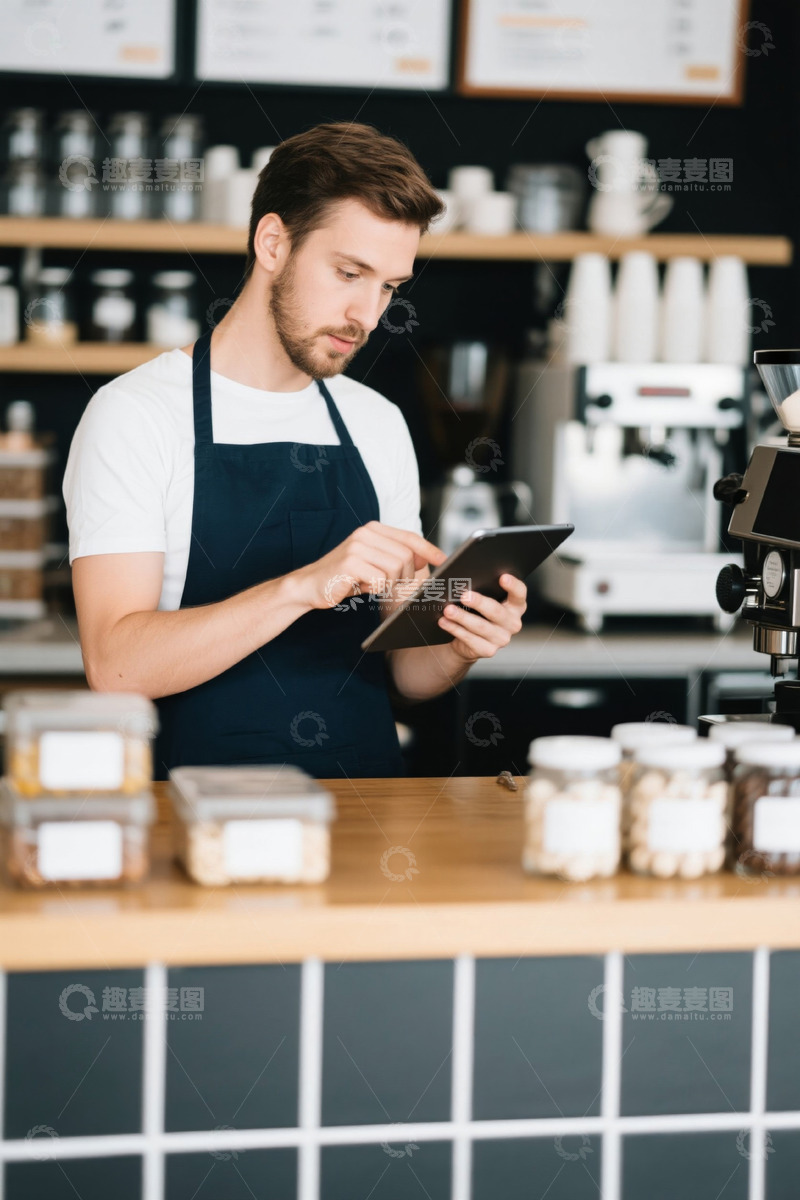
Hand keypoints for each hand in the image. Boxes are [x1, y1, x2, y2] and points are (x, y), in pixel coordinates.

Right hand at [296, 521, 446, 610]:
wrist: (309, 586)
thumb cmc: (344, 577)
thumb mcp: (373, 564)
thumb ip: (397, 558)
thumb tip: (427, 559)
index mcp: (372, 530)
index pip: (409, 537)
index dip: (429, 549)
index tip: (442, 560)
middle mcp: (365, 533)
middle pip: (407, 555)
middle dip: (406, 575)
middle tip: (391, 585)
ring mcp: (357, 546)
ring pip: (396, 567)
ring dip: (390, 583)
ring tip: (374, 585)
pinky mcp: (350, 563)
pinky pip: (381, 579)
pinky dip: (376, 588)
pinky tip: (363, 587)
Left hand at [437, 573, 526, 662]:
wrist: (465, 639)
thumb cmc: (473, 610)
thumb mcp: (479, 596)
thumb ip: (478, 585)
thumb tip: (457, 573)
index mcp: (515, 605)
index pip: (519, 593)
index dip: (513, 585)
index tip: (502, 577)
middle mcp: (512, 622)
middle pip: (497, 611)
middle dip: (479, 602)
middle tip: (464, 595)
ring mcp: (502, 638)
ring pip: (481, 626)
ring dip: (462, 617)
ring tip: (448, 610)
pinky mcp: (488, 650)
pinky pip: (470, 639)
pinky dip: (455, 629)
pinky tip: (444, 622)